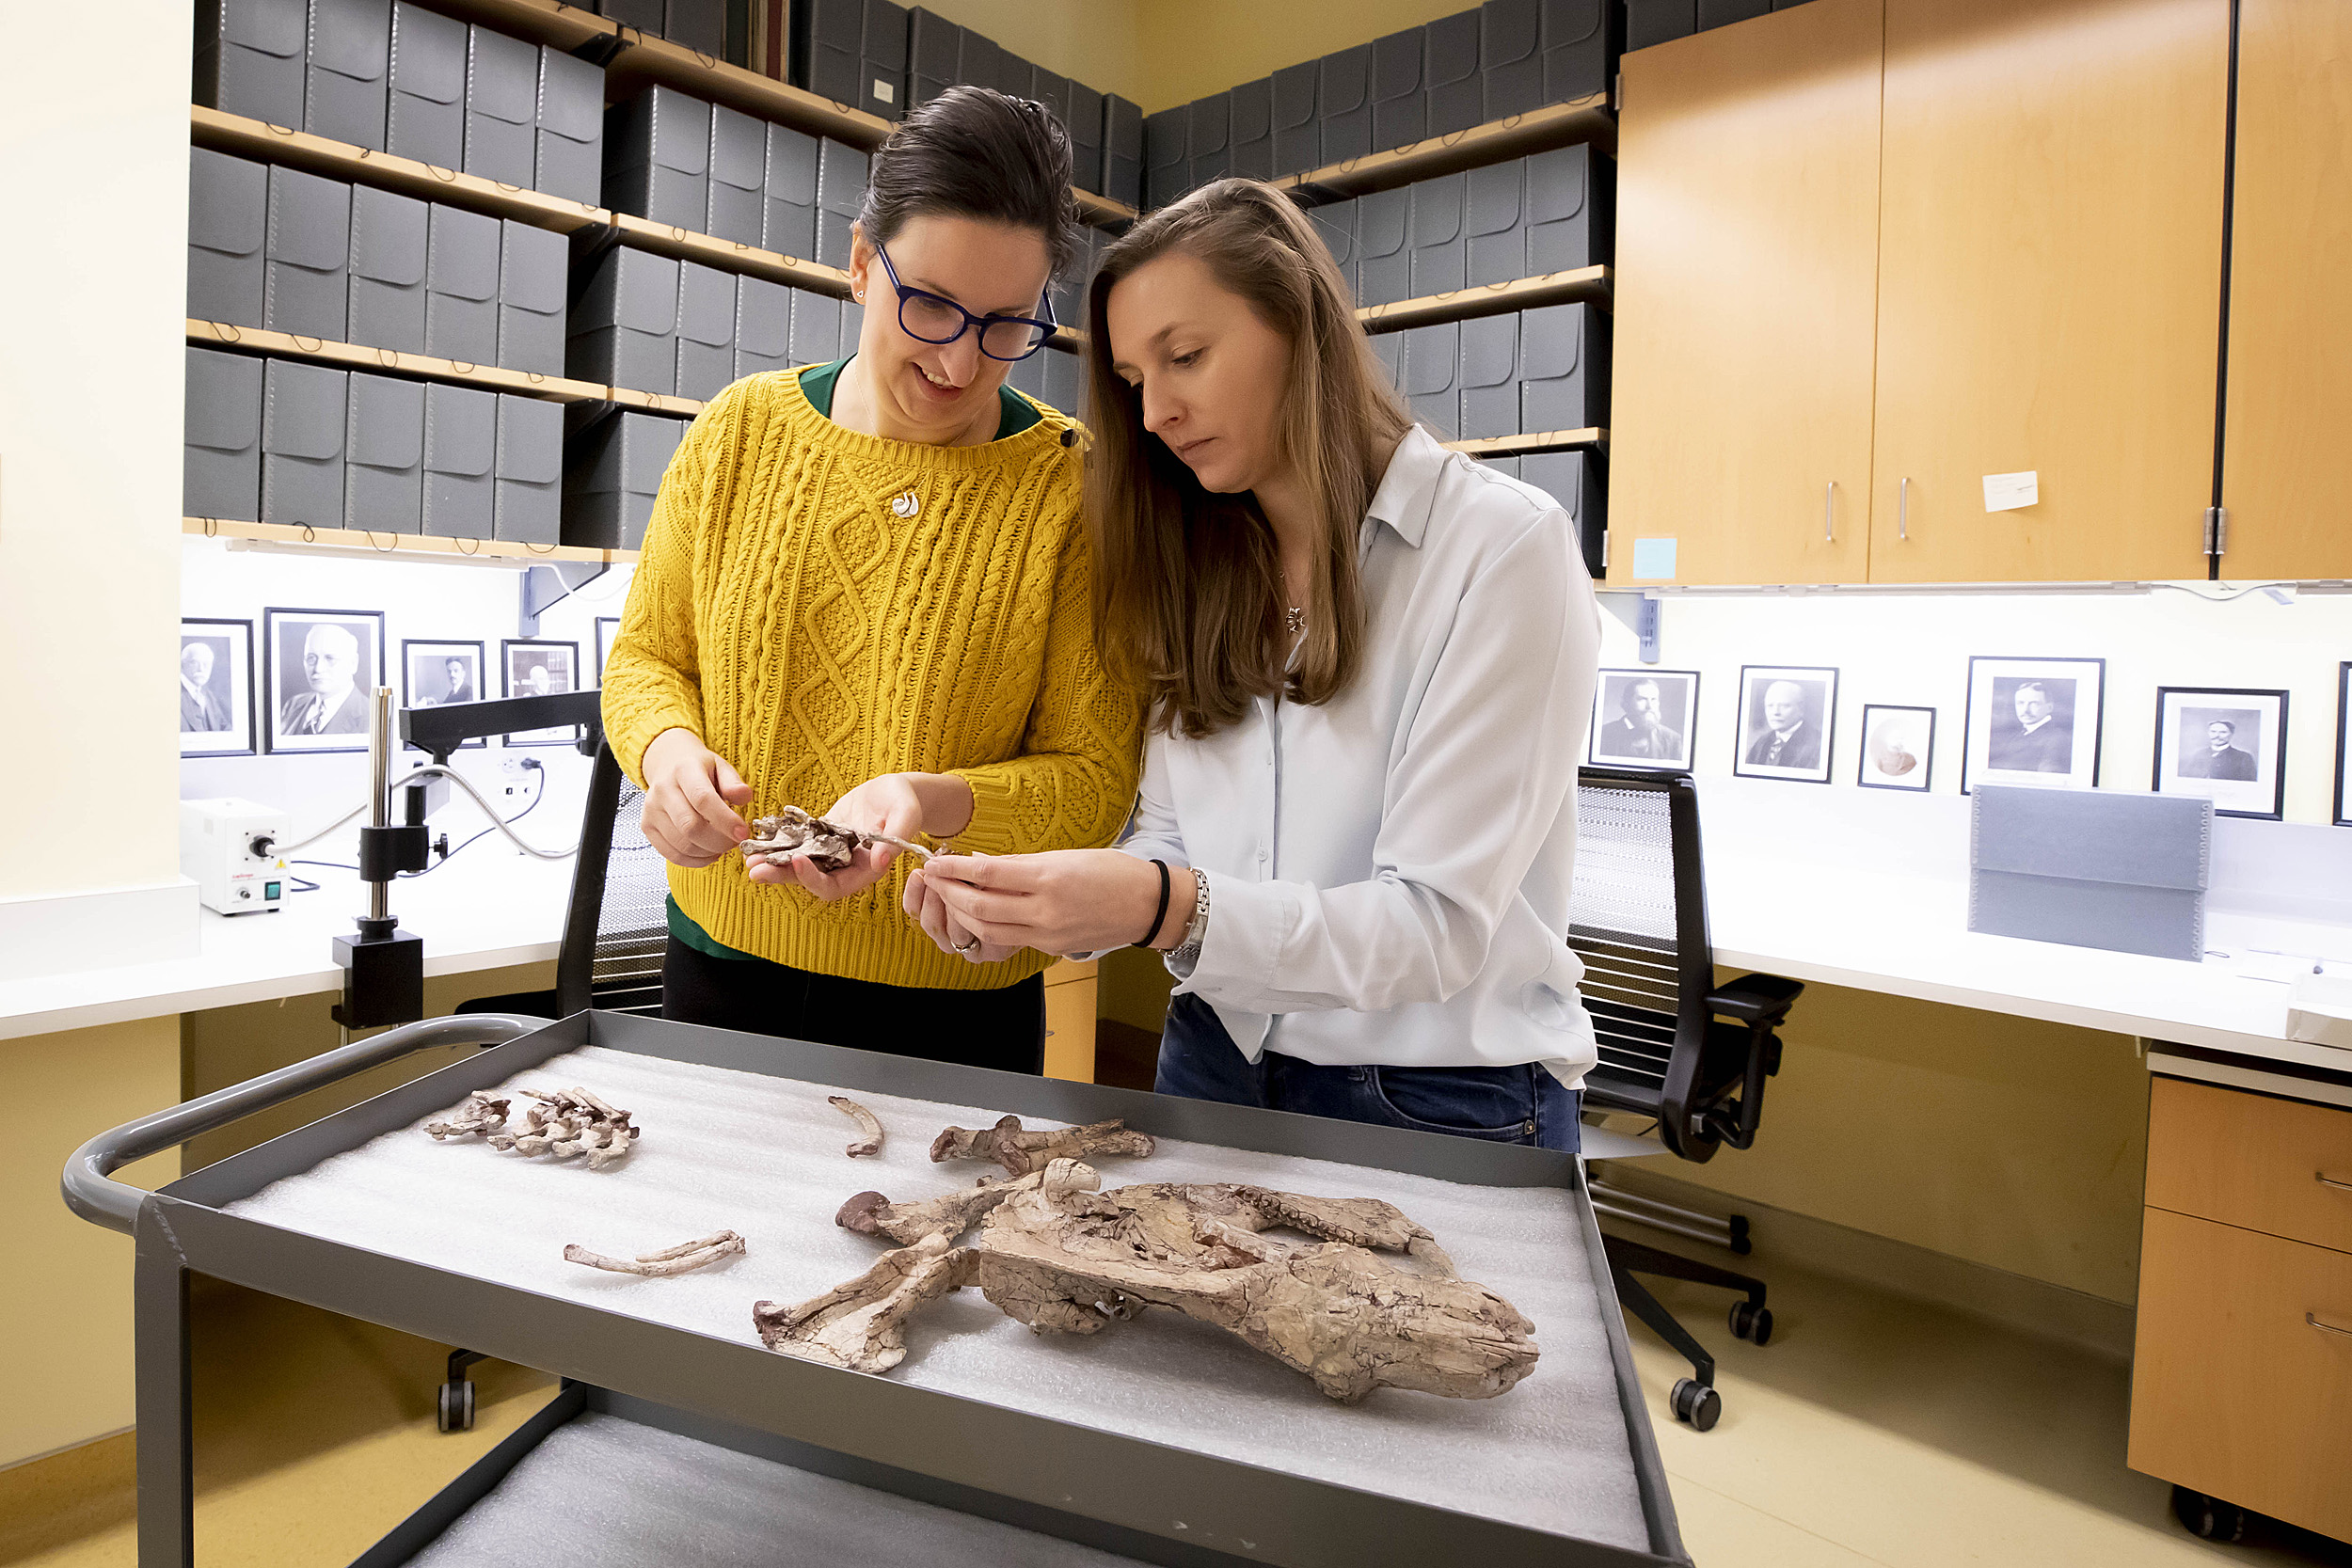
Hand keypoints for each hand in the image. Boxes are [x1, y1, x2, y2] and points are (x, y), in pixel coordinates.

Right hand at [639, 728, 750, 867]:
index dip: (725, 820)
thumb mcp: (720, 766)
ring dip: (709, 852)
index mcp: (683, 770)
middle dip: (719, 841)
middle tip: (735, 841)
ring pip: (682, 845)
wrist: (667, 766)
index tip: (743, 833)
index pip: (703, 799)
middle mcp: (663, 789)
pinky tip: (708, 852)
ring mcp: (652, 810)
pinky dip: (695, 860)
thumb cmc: (698, 769)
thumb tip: (744, 796)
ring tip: (722, 844)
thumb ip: (733, 782)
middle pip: (691, 827)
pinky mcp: (647, 827)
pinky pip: (672, 855)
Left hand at [750, 773, 966, 901]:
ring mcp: (832, 852)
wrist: (897, 792)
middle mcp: (846, 866)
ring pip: (799, 863)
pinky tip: (759, 838)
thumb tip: (881, 861)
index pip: (835, 886)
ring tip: (749, 859)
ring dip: (774, 864)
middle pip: (810, 879)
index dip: (814, 879)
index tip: (796, 862)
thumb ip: (896, 837)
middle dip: (782, 877)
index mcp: (866, 869)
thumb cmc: (906, 801)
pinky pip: (798, 844)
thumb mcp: (906, 814)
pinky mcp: (822, 836)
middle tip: (754, 871)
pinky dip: (779, 843)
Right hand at [902, 863, 1019, 963]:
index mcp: (939, 918)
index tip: (919, 872)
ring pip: (953, 932)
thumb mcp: (978, 872)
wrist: (1036, 902)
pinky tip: (988, 900)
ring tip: (965, 885)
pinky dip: (983, 918)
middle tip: (942, 877)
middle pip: (930, 923)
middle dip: (934, 897)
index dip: (913, 891)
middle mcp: (951, 938)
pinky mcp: (994, 953)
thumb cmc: (1001, 882)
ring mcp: (971, 949)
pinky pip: (981, 937)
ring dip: (959, 906)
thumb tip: (940, 856)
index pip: (913, 908)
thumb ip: (957, 869)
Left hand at [921, 850, 1187, 957]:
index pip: (987, 875)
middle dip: (949, 893)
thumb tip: (979, 864)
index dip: (954, 869)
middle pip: (980, 907)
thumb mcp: (1064, 856)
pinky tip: (978, 912)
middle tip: (932, 879)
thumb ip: (1020, 863)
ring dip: (962, 914)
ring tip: (949, 897)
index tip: (934, 861)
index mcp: (1049, 878)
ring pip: (989, 931)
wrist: (1148, 905)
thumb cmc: (1111, 871)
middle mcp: (1045, 910)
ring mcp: (1048, 934)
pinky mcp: (1051, 948)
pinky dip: (987, 926)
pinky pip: (1010, 939)